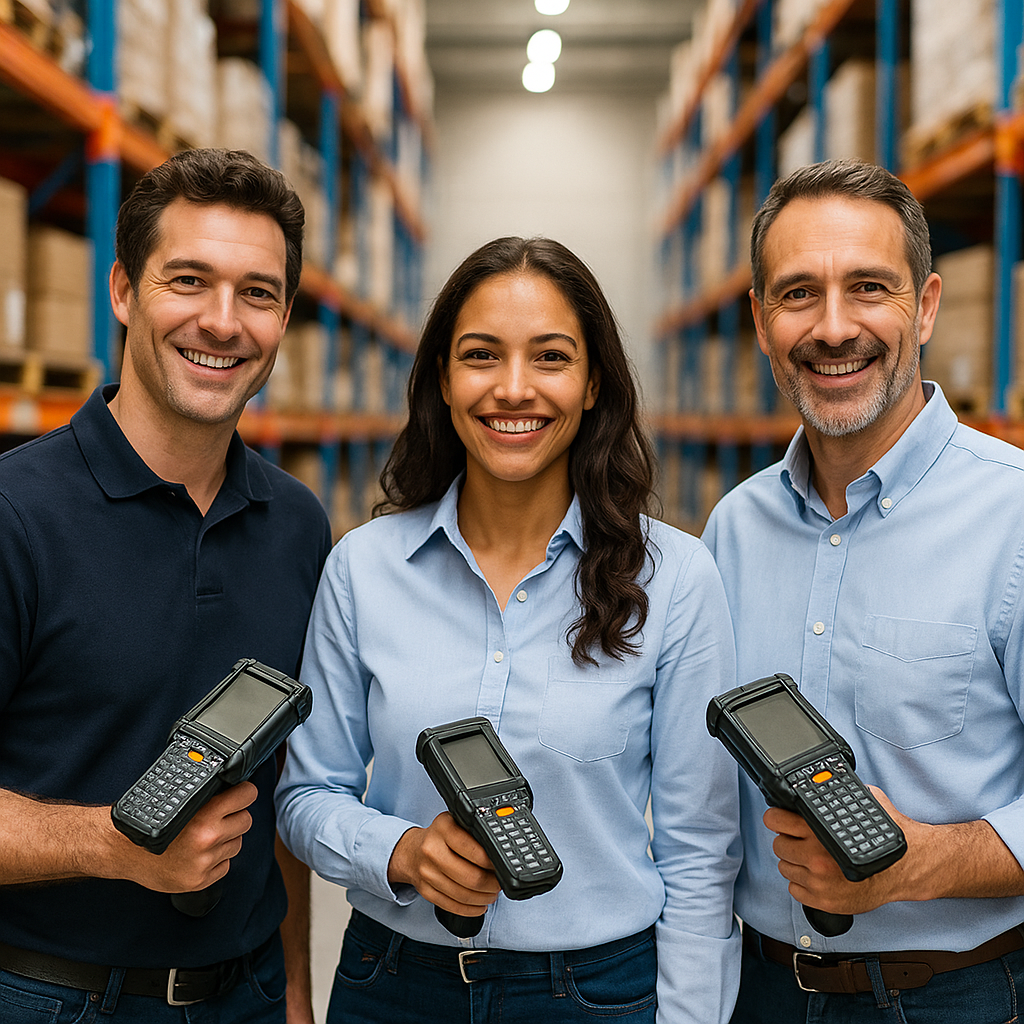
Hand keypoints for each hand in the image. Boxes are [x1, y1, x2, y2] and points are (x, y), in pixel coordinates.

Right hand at [110, 781, 257, 892]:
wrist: (122, 850)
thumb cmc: (148, 822)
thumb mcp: (181, 800)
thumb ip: (208, 795)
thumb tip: (233, 785)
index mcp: (204, 814)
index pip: (246, 796)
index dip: (245, 793)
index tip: (243, 793)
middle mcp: (207, 838)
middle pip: (245, 821)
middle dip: (235, 817)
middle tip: (220, 817)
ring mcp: (204, 861)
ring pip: (237, 843)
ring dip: (226, 840)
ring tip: (204, 837)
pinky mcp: (200, 880)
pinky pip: (225, 865)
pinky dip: (216, 860)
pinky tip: (199, 854)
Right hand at [387, 812, 500, 916]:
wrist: (411, 852)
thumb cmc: (440, 838)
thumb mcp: (456, 824)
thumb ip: (474, 833)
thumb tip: (499, 853)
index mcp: (444, 828)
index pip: (474, 850)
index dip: (492, 862)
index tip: (500, 866)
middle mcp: (432, 849)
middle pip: (471, 877)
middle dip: (492, 884)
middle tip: (499, 883)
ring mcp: (426, 872)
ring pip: (462, 894)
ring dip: (483, 898)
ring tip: (492, 894)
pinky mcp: (425, 891)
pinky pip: (452, 906)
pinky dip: (470, 909)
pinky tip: (479, 905)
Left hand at [764, 787, 919, 915]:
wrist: (908, 868)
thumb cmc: (888, 837)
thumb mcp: (863, 802)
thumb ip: (838, 794)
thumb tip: (821, 782)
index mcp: (820, 830)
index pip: (775, 820)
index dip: (775, 818)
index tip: (778, 819)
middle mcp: (817, 857)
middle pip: (778, 845)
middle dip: (788, 841)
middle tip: (802, 841)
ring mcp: (820, 881)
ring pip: (785, 868)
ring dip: (796, 863)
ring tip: (814, 859)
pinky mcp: (824, 901)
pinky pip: (795, 890)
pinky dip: (803, 883)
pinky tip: (819, 876)